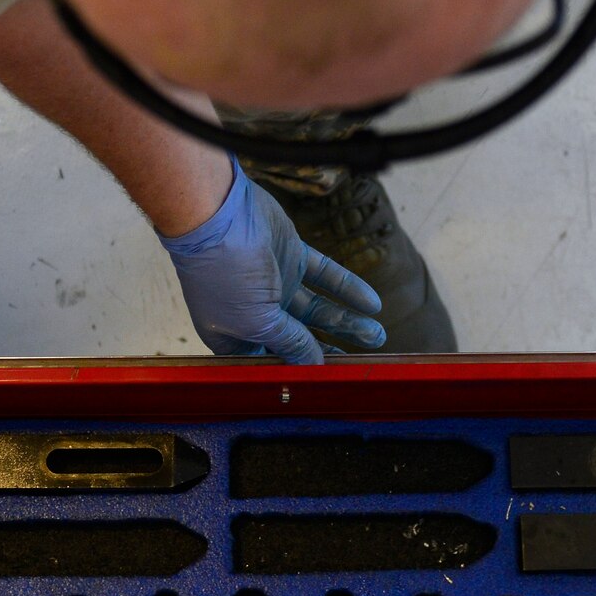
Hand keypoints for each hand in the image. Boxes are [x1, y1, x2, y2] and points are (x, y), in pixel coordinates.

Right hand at [160, 164, 384, 363]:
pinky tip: (372, 305)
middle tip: (360, 361)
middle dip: (331, 350)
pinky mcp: (292, 256)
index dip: (298, 372)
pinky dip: (348, 289)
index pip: (273, 361)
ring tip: (377, 335)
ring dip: (347, 322)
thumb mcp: (258, 321)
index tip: (329, 382)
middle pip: (300, 338)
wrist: (218, 213)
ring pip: (318, 309)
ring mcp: (276, 283)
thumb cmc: (223, 274)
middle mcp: (257, 312)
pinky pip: (326, 276)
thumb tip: (313, 365)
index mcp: (236, 335)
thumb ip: (290, 343)